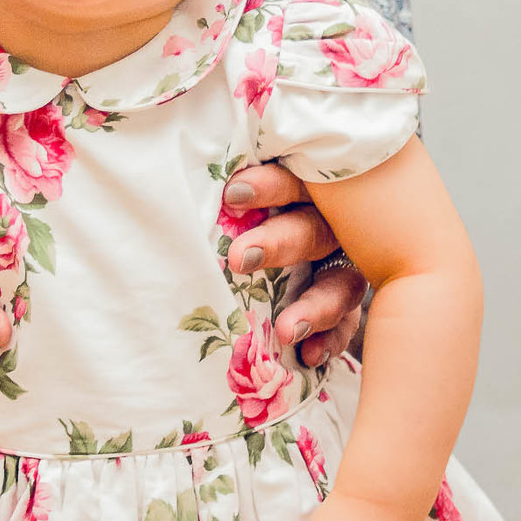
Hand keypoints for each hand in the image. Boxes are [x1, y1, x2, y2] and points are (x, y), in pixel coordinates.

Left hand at [222, 165, 365, 361]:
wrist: (290, 241)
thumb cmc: (249, 207)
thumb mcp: (244, 188)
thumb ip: (230, 184)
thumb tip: (172, 164)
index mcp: (308, 185)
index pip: (294, 178)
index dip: (268, 186)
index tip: (232, 194)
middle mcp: (332, 221)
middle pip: (314, 228)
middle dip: (279, 244)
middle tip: (240, 259)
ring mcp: (345, 262)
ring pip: (341, 281)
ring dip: (316, 306)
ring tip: (286, 330)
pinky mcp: (348, 300)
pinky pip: (348, 322)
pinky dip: (330, 340)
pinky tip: (308, 356)